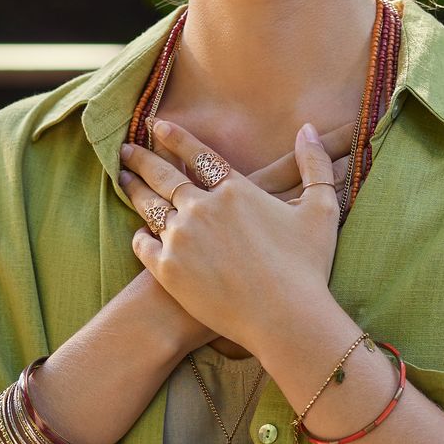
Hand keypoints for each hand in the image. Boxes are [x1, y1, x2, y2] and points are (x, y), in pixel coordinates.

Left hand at [118, 118, 341, 353]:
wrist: (285, 317)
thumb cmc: (307, 267)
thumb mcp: (321, 208)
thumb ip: (315, 165)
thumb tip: (307, 128)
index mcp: (235, 190)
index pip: (198, 155)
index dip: (176, 138)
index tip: (158, 126)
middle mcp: (202, 208)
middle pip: (164, 176)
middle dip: (142, 159)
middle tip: (125, 150)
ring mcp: (181, 239)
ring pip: (149, 207)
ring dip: (135, 190)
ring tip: (123, 180)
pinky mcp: (168, 270)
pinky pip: (144, 246)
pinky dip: (141, 237)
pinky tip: (139, 233)